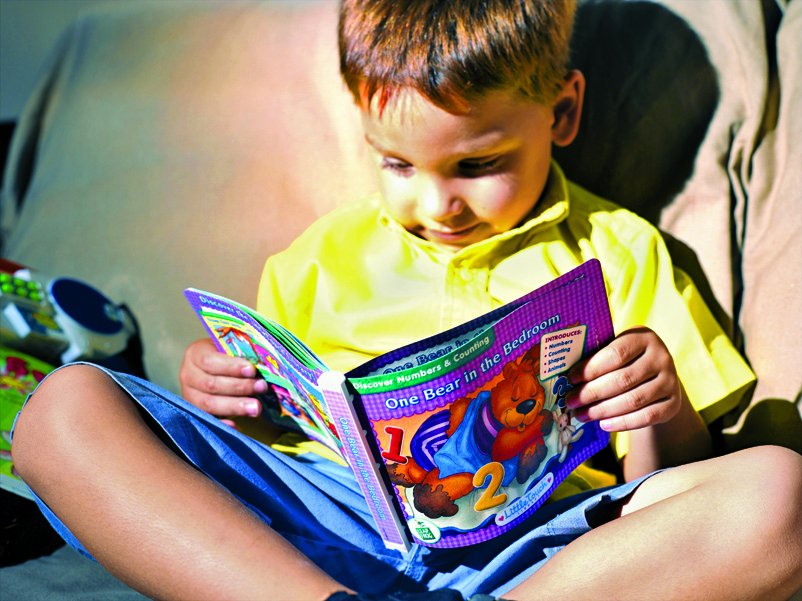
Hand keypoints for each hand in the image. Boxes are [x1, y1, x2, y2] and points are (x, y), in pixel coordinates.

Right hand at [179, 338, 267, 421]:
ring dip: (235, 407)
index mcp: (195, 354)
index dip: (231, 367)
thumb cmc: (226, 354)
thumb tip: (262, 363)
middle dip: (239, 387)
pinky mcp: (195, 411)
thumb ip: (240, 352)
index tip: (252, 370)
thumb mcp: (229, 347)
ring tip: (256, 408)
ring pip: (208, 403)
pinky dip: (222, 423)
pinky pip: (207, 419)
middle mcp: (188, 375)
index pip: (210, 361)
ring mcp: (188, 395)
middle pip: (211, 384)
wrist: (213, 367)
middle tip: (262, 387)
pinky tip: (236, 426)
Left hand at [564, 327, 681, 432]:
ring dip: (602, 410)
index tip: (570, 379)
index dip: (591, 368)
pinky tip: (603, 424)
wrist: (657, 379)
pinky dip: (622, 422)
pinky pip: (647, 417)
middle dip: (592, 393)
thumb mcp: (615, 352)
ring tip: (581, 415)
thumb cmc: (625, 362)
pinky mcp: (674, 404)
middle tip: (571, 401)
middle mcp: (661, 357)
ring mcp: (671, 381)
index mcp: (643, 337)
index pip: (616, 354)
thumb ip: (596, 358)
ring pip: (633, 400)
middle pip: (622, 379)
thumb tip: (564, 375)